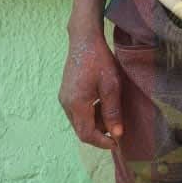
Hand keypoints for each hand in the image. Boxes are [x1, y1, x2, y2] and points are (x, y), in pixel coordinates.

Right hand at [59, 30, 123, 149]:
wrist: (84, 39)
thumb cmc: (99, 60)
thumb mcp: (111, 86)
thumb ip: (112, 111)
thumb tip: (117, 134)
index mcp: (76, 104)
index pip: (87, 134)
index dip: (102, 142)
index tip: (117, 143)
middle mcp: (66, 104)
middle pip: (81, 130)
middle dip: (99, 133)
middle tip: (116, 128)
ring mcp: (64, 98)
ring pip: (79, 121)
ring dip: (95, 122)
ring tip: (111, 113)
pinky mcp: (66, 92)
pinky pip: (77, 111)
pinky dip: (90, 114)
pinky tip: (102, 103)